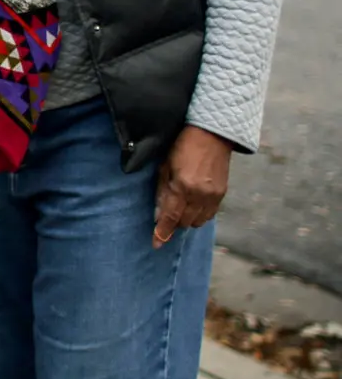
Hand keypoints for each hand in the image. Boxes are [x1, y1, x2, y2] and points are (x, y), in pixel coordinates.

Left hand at [153, 125, 232, 247]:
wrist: (213, 135)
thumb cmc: (183, 147)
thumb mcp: (165, 166)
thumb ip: (162, 191)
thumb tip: (159, 213)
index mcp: (183, 187)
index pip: (171, 217)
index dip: (163, 232)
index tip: (156, 244)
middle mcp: (200, 195)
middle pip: (184, 222)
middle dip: (173, 223)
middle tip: (165, 217)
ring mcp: (213, 196)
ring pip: (198, 221)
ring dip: (186, 220)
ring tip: (179, 210)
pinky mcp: (222, 194)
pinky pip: (209, 215)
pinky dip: (199, 215)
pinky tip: (192, 206)